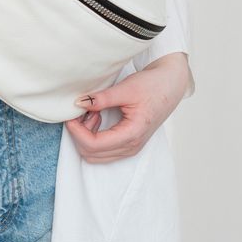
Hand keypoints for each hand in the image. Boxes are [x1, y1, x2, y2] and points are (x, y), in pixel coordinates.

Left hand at [64, 53, 190, 163]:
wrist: (170, 86)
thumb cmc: (152, 86)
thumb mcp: (125, 89)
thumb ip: (101, 98)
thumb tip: (78, 103)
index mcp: (131, 134)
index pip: (93, 145)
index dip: (76, 131)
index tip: (71, 113)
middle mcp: (131, 147)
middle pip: (91, 154)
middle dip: (79, 134)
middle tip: (81, 111)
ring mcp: (130, 148)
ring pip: (95, 155)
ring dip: (86, 136)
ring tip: (91, 112)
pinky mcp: (128, 144)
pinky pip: (103, 150)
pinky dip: (93, 136)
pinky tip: (96, 116)